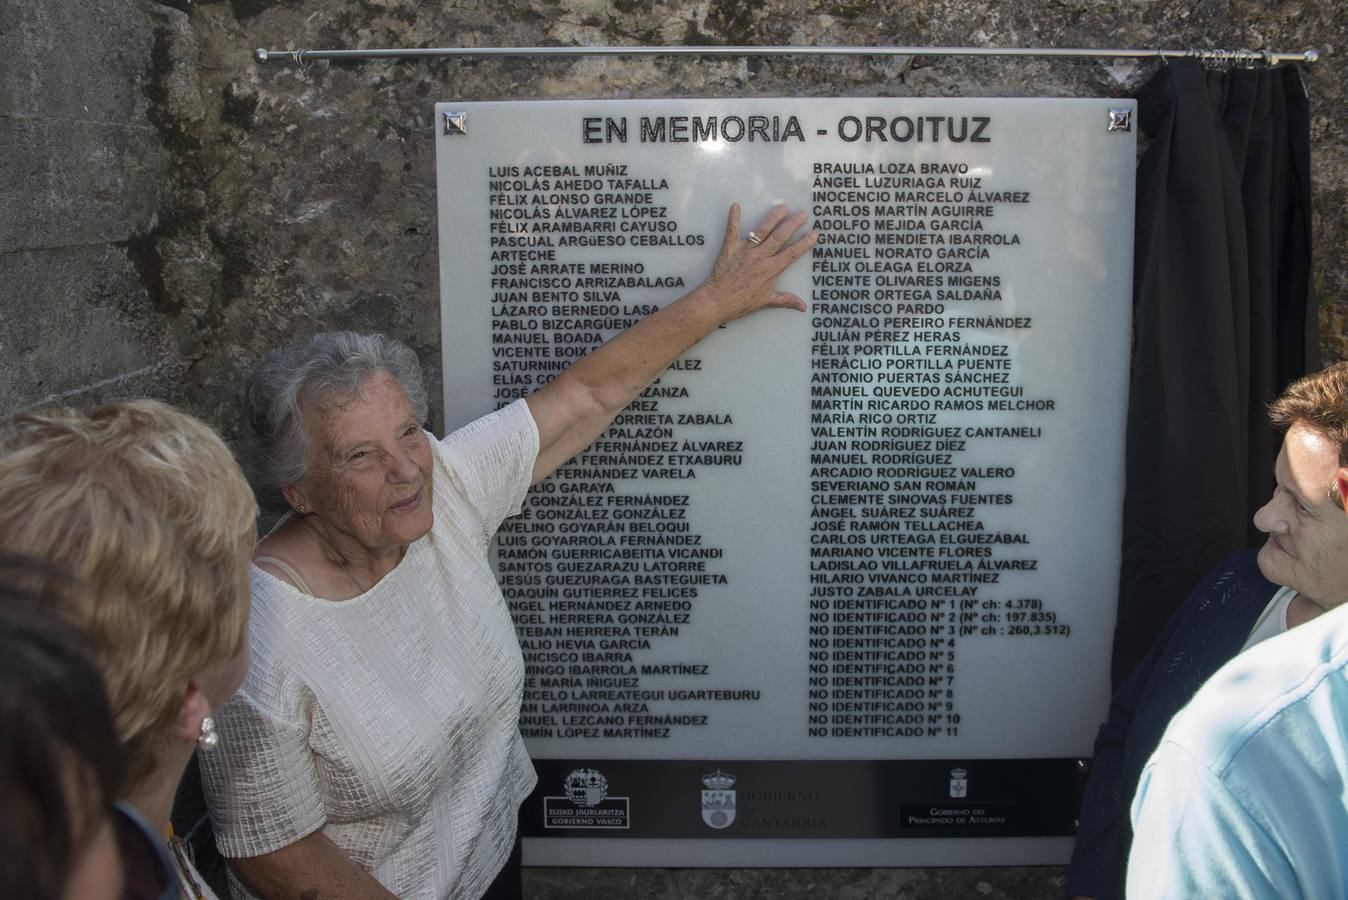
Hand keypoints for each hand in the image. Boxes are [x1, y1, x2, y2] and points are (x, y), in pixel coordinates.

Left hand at [700, 203, 816, 322]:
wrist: (717, 301)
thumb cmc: (741, 302)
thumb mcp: (765, 302)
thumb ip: (785, 300)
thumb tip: (803, 307)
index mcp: (770, 270)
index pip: (792, 254)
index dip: (804, 243)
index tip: (815, 234)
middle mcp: (760, 257)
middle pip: (780, 237)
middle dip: (793, 224)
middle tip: (803, 214)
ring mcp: (745, 251)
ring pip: (762, 230)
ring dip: (773, 217)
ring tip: (783, 206)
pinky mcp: (730, 248)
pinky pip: (732, 230)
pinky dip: (734, 217)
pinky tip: (736, 205)